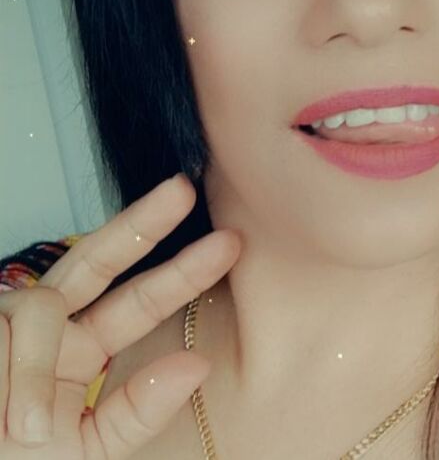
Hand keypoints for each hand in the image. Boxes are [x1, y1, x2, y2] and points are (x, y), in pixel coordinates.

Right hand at [0, 172, 241, 458]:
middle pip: (102, 258)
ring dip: (37, 372)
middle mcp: (54, 325)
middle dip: (142, 223)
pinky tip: (14, 411)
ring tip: (26, 427)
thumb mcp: (86, 451)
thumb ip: (138, 412)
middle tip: (183, 190)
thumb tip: (198, 364)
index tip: (230, 243)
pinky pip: (18, 328)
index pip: (141, 301)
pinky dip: (22, 375)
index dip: (184, 273)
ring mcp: (13, 318)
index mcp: (84, 351)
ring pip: (46, 306)